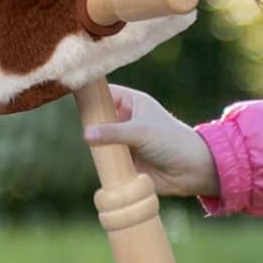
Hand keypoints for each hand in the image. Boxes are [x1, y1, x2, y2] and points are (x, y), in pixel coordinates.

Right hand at [83, 85, 221, 198]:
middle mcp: (126, 119)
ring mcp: (124, 141)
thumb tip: (86, 135)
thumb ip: (114, 133)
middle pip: (98, 118)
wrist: (192, 170)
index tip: (70, 95)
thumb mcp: (142, 132)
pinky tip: (94, 164)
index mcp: (133, 102)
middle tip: (77, 127)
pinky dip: (100, 162)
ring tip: (89, 148)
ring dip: (94, 145)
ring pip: (100, 140)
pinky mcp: (125, 161)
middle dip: (88, 123)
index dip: (90, 94)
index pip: (105, 93)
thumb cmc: (172, 141)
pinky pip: (105, 160)